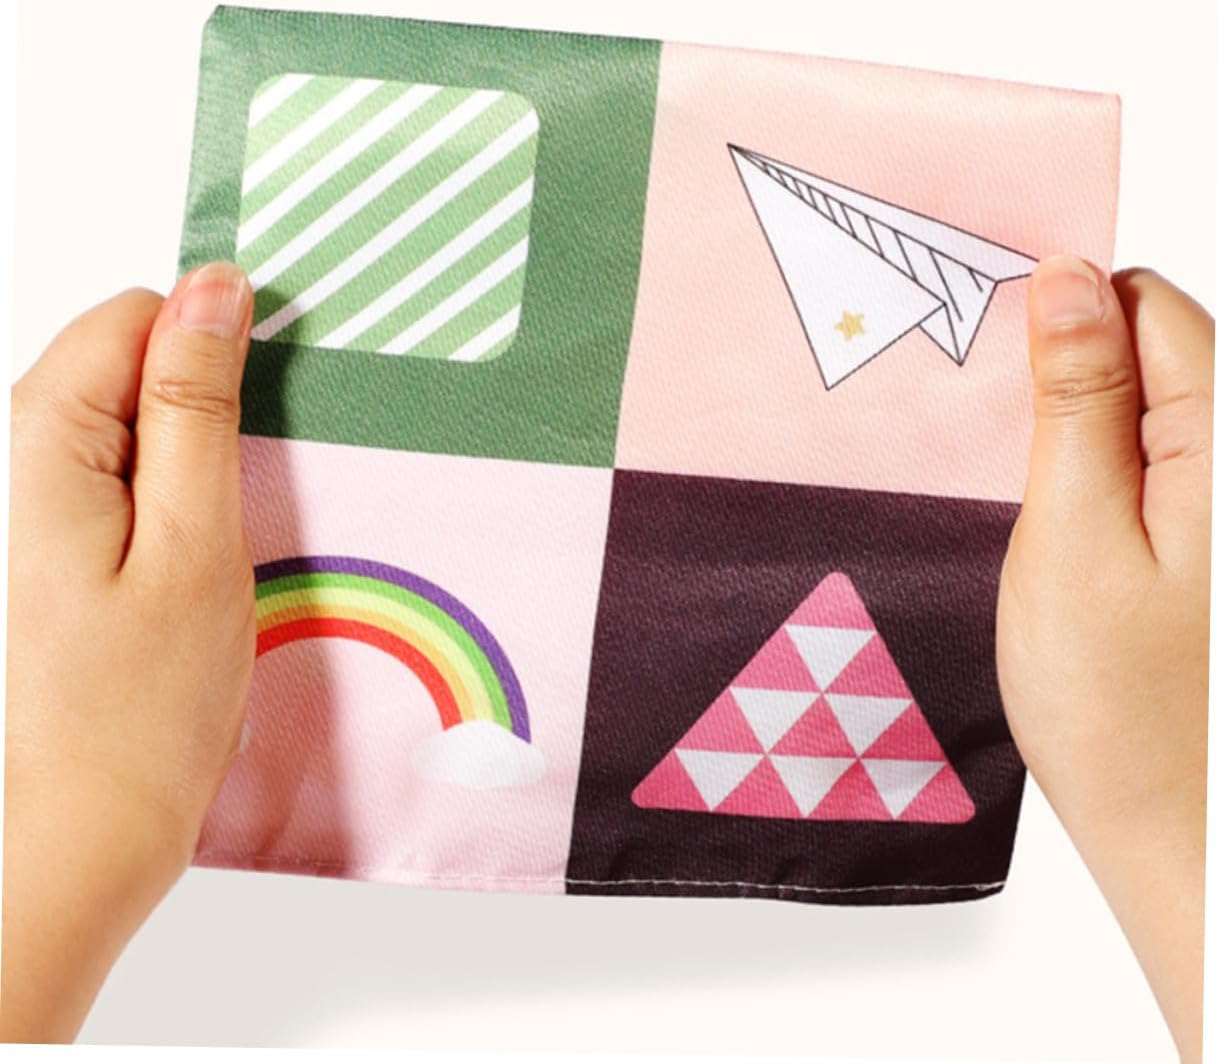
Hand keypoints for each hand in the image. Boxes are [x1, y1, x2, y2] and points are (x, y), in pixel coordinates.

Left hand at [3, 264, 255, 1041]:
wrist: (93, 823)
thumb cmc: (147, 702)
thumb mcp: (195, 537)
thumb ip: (198, 404)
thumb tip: (213, 290)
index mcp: (45, 442)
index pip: (133, 316)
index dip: (209, 344)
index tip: (263, 409)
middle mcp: (27, 459)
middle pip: (131, 361)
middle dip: (206, 402)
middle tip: (247, 491)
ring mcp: (47, 503)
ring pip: (142, 419)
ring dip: (202, 454)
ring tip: (227, 535)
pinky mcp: (72, 540)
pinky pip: (139, 472)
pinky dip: (187, 492)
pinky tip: (208, 554)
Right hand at [998, 258, 1210, 1061]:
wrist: (1174, 831)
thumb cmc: (1120, 708)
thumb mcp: (1074, 536)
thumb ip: (1078, 400)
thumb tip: (1068, 278)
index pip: (1148, 306)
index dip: (1063, 310)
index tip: (986, 349)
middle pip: (1150, 349)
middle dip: (1063, 369)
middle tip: (988, 435)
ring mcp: (1217, 504)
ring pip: (1138, 406)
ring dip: (1067, 423)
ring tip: (1013, 486)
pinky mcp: (1196, 540)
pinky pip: (1140, 462)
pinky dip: (1083, 467)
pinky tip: (1042, 513)